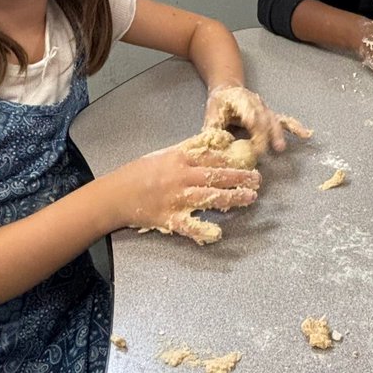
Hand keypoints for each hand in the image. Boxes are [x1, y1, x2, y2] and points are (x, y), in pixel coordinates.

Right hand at [111, 143, 260, 242]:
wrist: (115, 194)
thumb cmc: (140, 172)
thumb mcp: (165, 153)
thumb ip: (191, 148)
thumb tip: (218, 141)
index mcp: (179, 159)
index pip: (212, 157)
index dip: (233, 160)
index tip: (249, 161)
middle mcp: (179, 177)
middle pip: (215, 175)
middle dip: (239, 177)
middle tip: (257, 179)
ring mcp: (175, 198)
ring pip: (209, 197)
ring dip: (232, 198)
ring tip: (250, 197)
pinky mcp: (169, 218)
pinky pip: (189, 225)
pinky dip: (203, 230)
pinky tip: (218, 232)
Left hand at [204, 84, 310, 152]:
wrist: (229, 88)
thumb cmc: (220, 101)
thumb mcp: (211, 111)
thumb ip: (213, 127)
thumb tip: (215, 142)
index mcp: (240, 99)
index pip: (249, 112)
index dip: (252, 123)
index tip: (253, 137)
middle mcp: (256, 103)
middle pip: (263, 118)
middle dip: (264, 135)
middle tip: (262, 151)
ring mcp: (265, 108)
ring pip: (274, 120)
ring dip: (278, 134)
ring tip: (280, 148)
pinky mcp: (270, 114)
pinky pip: (284, 120)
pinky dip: (296, 127)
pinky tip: (306, 135)